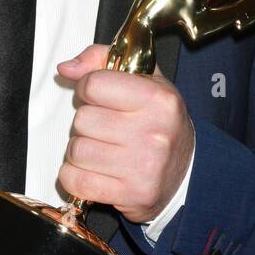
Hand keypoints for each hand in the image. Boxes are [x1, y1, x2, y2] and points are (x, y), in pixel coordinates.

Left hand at [55, 43, 194, 223]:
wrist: (188, 172)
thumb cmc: (160, 122)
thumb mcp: (144, 79)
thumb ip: (102, 60)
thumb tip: (66, 69)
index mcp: (158, 99)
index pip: (94, 85)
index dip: (87, 89)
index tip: (96, 96)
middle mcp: (153, 132)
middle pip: (82, 120)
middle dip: (86, 123)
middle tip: (105, 127)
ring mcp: (143, 167)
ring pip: (76, 151)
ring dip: (81, 150)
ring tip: (102, 149)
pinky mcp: (131, 194)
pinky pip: (75, 181)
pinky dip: (75, 176)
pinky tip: (93, 171)